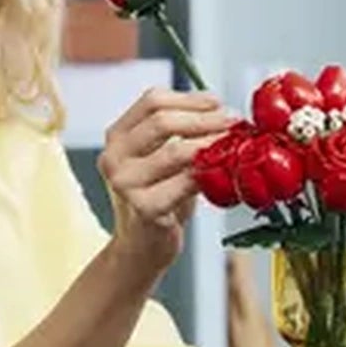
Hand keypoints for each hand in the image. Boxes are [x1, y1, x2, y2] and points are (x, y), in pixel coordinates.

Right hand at [98, 88, 228, 276]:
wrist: (141, 248)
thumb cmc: (157, 199)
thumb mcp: (159, 158)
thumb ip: (178, 133)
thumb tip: (220, 110)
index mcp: (117, 138)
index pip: (151, 101)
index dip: (189, 99)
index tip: (216, 102)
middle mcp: (114, 158)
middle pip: (161, 121)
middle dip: (204, 118)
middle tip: (231, 121)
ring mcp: (125, 185)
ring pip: (174, 151)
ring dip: (210, 144)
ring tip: (231, 144)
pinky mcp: (144, 209)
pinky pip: (184, 183)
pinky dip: (207, 174)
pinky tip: (222, 171)